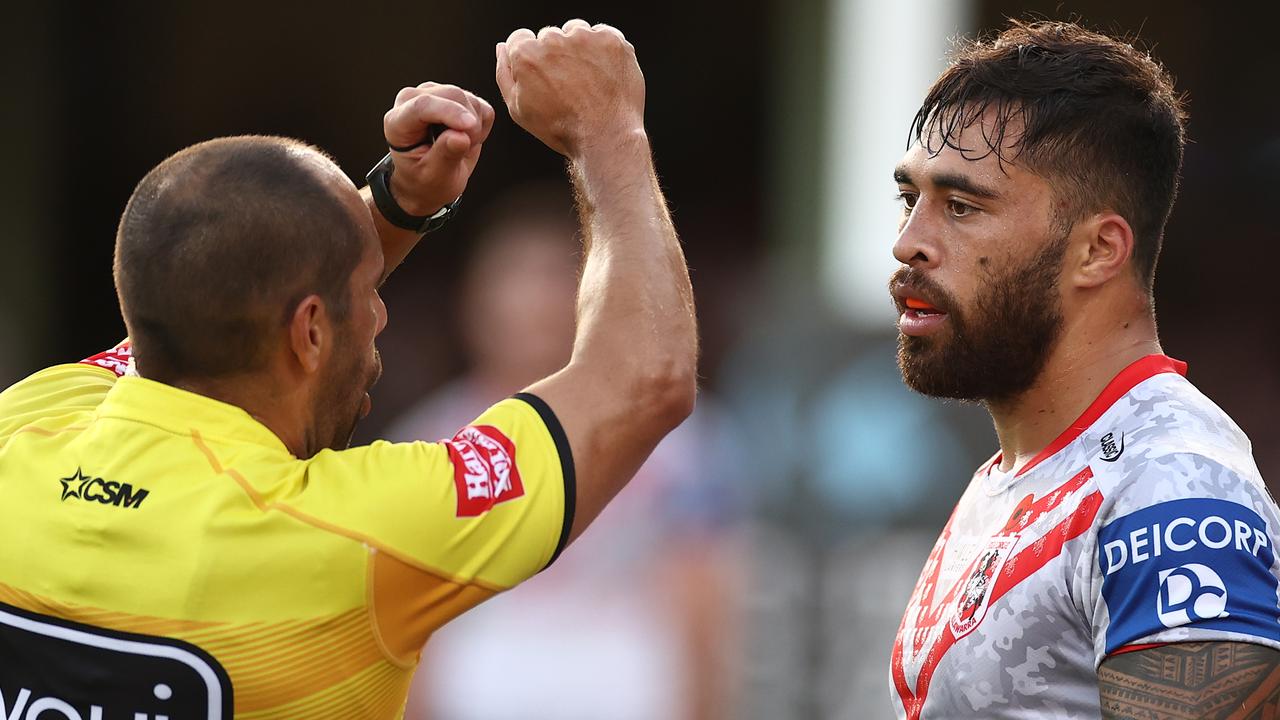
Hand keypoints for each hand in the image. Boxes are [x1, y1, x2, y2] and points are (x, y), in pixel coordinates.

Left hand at [382, 83, 494, 214]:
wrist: (427, 181)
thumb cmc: (425, 181)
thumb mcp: (434, 176)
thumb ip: (445, 155)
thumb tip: (461, 136)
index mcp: (398, 122)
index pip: (423, 105)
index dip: (450, 112)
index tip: (470, 126)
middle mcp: (413, 100)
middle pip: (452, 95)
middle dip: (469, 125)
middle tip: (464, 151)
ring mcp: (434, 95)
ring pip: (470, 100)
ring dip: (475, 128)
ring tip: (461, 148)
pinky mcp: (454, 98)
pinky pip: (481, 106)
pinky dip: (482, 125)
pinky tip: (467, 138)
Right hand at [495, 20, 644, 157]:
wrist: (606, 137)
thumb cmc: (561, 128)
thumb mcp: (519, 109)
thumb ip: (505, 74)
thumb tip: (502, 48)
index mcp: (526, 55)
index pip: (520, 38)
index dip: (530, 58)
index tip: (543, 74)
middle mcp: (553, 40)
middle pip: (548, 36)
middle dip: (554, 55)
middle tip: (567, 84)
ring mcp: (584, 37)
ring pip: (575, 32)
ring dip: (578, 49)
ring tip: (586, 80)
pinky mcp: (610, 40)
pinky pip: (602, 35)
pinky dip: (602, 51)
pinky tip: (603, 75)